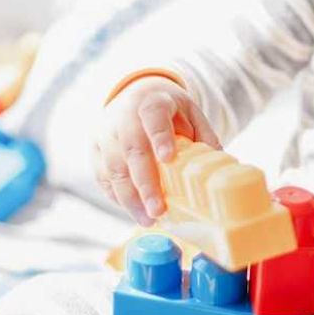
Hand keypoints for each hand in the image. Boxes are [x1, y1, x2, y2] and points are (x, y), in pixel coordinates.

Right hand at [92, 75, 219, 225]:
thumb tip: (219, 167)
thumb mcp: (190, 113)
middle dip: (145, 183)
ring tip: (148, 220)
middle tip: (158, 210)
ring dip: (130, 198)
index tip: (168, 158)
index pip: (154, 117)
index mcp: (151, 102)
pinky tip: (134, 211)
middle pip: (131, 149)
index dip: (160, 137)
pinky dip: (118, 197)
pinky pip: (103, 178)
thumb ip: (203, 136)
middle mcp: (123, 116)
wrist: (134, 95)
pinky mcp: (94, 150)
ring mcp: (105, 134)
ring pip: (113, 168)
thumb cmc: (168, 111)